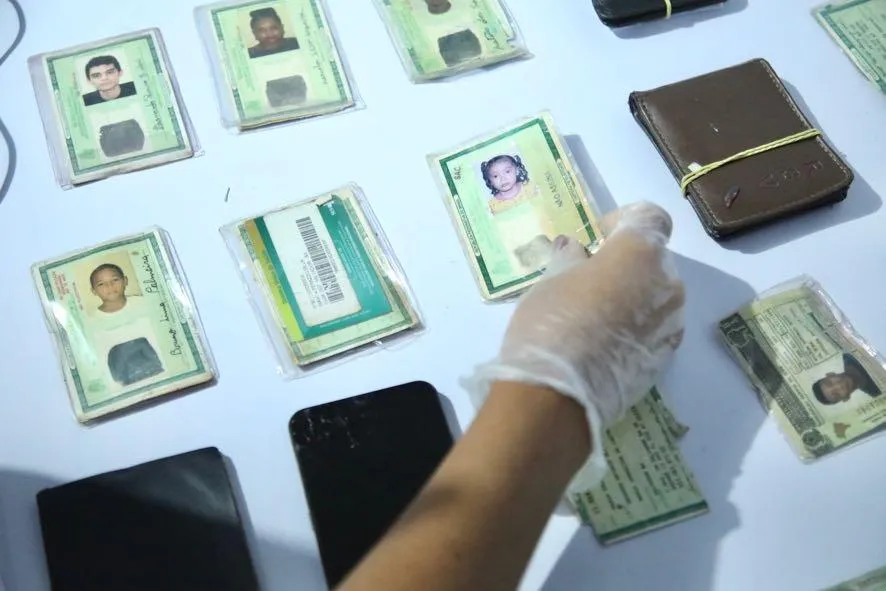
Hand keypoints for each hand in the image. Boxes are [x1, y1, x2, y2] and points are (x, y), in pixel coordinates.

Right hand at [463, 202, 684, 491]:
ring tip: (593, 313)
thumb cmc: (553, 321)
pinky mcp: (665, 357)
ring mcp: (671, 323)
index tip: (597, 237)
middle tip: (587, 276)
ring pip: (656, 295)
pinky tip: (602, 340)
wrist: (559, 394)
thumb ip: (570, 258)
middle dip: (625, 262)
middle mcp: (668, 283)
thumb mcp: (551, 278)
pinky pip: (654, 327)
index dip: (623, 220)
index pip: (650, 218)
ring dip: (631, 295)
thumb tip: (575, 250)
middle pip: (653, 259)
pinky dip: (634, 325)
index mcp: (641, 252)